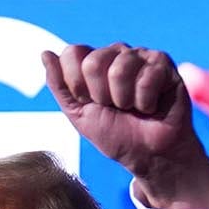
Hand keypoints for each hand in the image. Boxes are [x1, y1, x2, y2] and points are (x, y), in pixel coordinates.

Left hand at [42, 43, 208, 208]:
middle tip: (115, 108)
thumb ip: (59, 84)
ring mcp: (140, 55)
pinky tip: (151, 106)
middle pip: (93, 62)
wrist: (148, 155)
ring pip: (120, 70)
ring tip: (133, 108)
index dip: (78, 86)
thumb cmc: (115, 135)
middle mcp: (115, 52)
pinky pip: (146, 79)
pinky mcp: (163, 63)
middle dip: (101, 96)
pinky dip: (146, 103)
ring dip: (124, 101)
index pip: (72, 54)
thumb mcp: (78, 114)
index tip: (90, 103)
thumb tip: (45, 53)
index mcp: (93, 61)